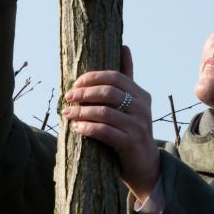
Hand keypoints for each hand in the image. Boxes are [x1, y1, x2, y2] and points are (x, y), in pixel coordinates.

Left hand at [62, 47, 160, 202]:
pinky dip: (88, 128)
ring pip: (104, 112)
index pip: (115, 77)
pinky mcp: (131, 143)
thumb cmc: (132, 132)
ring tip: (67, 113)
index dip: (93, 77)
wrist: (146, 166)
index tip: (75, 83)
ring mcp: (138, 126)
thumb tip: (124, 47)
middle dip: (84, 93)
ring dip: (82, 111)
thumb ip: (127, 78)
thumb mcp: (132, 104)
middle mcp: (142, 108)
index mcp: (141, 95)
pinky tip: (77, 127)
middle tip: (68, 97)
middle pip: (109, 92)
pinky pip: (105, 131)